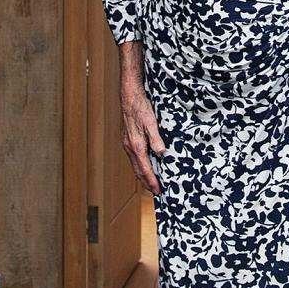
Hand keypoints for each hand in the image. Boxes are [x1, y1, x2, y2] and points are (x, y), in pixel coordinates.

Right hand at [120, 78, 165, 193]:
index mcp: (136, 145)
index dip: (152, 181)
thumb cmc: (140, 107)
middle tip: (156, 192)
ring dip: (143, 175)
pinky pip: (134, 157)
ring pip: (135, 164)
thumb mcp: (151, 122)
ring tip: (152, 182)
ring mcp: (128, 143)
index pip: (144, 169)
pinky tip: (146, 164)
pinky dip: (140, 165)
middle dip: (147, 182)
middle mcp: (130, 147)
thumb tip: (160, 154)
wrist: (130, 96)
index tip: (158, 191)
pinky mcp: (128, 139)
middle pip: (138, 170)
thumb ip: (156, 139)